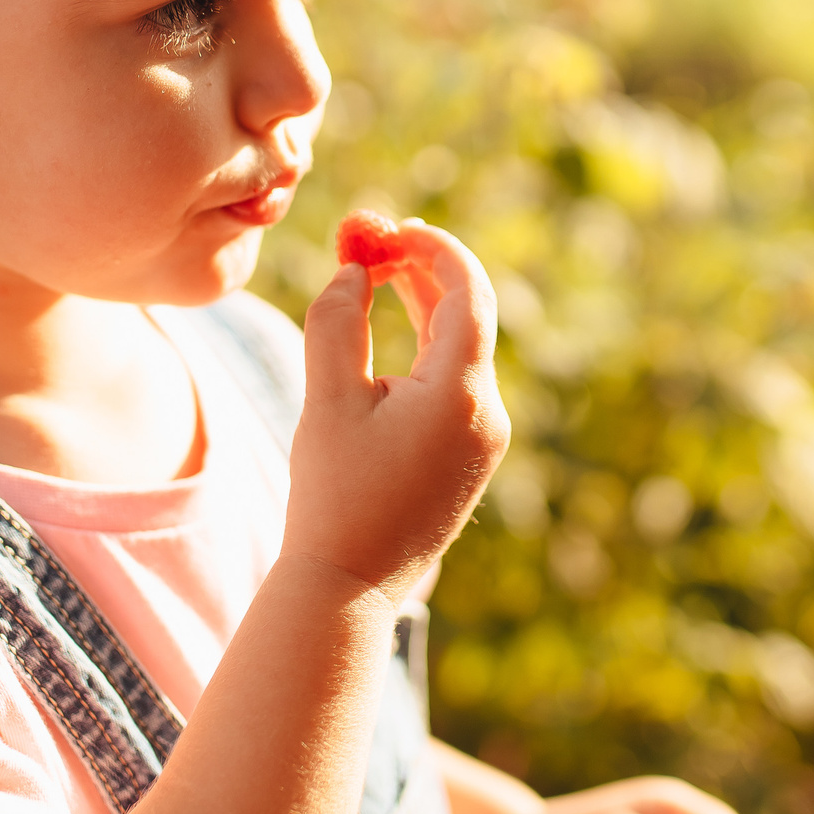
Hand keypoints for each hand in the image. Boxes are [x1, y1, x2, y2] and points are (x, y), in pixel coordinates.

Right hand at [287, 222, 507, 598]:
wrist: (349, 586)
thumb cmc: (332, 493)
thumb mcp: (326, 399)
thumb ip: (337, 321)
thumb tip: (356, 270)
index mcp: (460, 393)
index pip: (468, 292)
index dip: (434, 249)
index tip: (392, 227)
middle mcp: (487, 413)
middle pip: (468, 316)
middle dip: (424, 272)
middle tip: (378, 239)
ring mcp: (485, 438)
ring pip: (463, 349)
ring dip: (425, 307)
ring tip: (379, 271)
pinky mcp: (472, 456)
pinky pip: (457, 384)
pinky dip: (428, 348)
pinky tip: (395, 330)